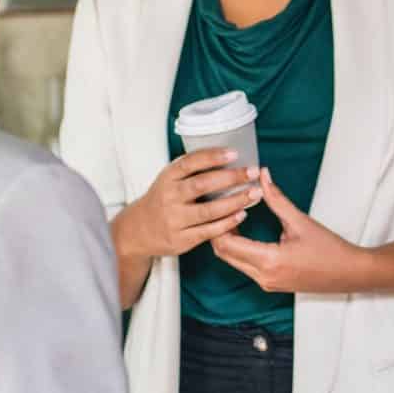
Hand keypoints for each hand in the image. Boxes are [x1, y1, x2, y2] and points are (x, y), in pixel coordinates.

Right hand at [114, 149, 261, 262]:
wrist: (138, 231)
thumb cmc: (163, 199)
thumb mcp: (169, 179)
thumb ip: (192, 170)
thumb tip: (230, 156)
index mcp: (168, 177)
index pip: (189, 162)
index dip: (212, 156)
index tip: (234, 153)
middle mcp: (169, 197)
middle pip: (202, 185)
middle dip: (230, 177)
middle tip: (253, 171)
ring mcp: (174, 219)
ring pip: (208, 210)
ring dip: (234, 201)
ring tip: (254, 193)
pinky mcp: (181, 239)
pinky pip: (208, 231)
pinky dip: (227, 223)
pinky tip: (242, 214)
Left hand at [210, 167, 366, 293]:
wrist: (349, 273)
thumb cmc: (329, 249)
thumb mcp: (300, 220)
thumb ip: (276, 198)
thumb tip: (261, 175)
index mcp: (268, 260)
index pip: (226, 243)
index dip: (218, 222)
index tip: (221, 203)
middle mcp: (263, 276)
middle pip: (224, 254)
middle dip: (219, 231)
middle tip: (222, 207)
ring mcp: (266, 283)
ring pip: (233, 262)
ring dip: (228, 241)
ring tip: (233, 216)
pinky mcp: (271, 284)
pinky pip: (245, 267)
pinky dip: (239, 250)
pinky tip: (246, 233)